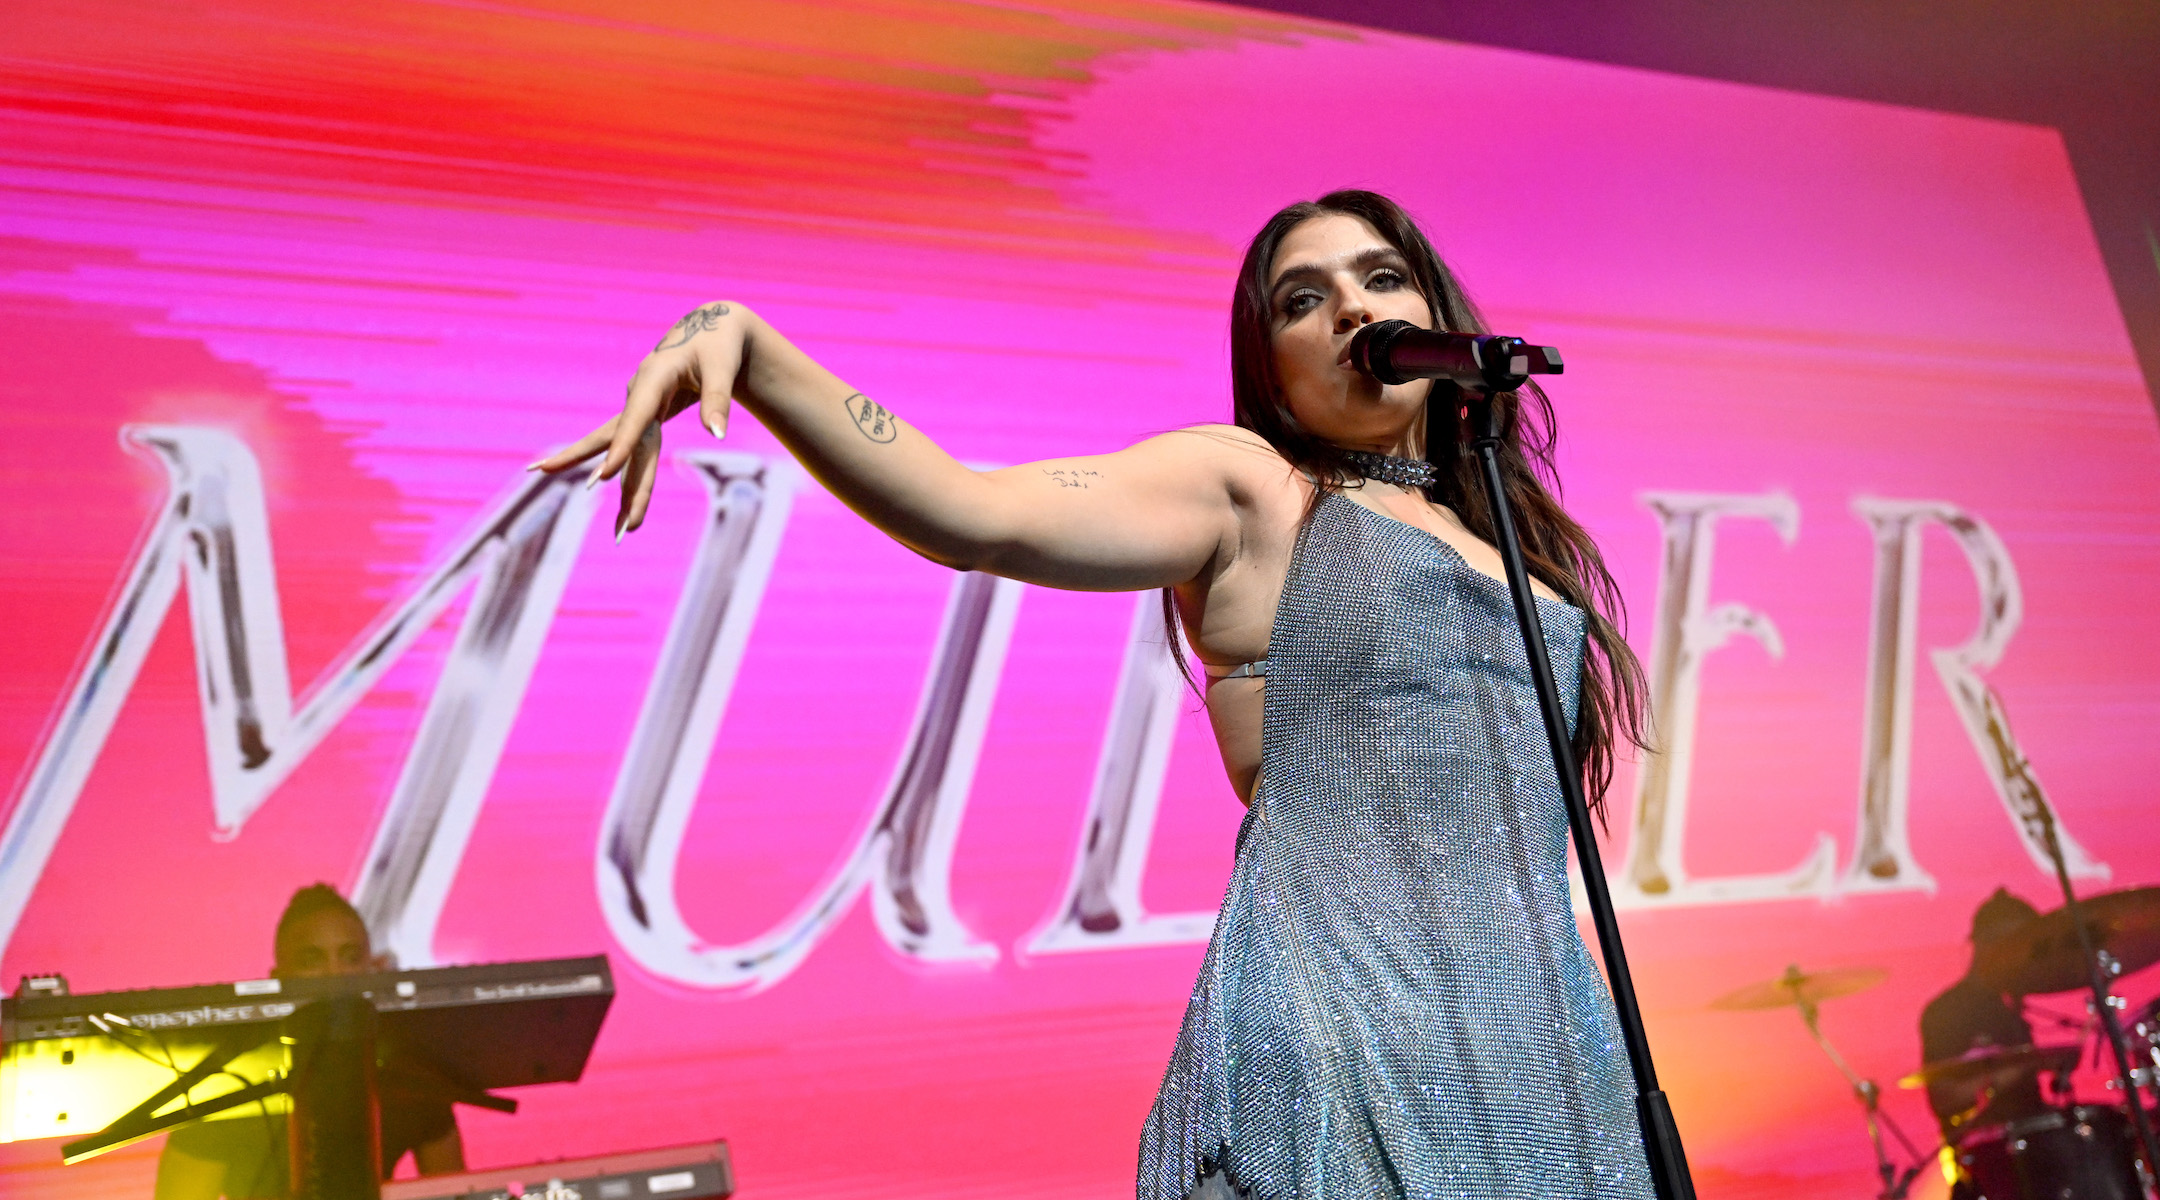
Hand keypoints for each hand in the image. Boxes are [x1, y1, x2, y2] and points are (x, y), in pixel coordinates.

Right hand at [530, 301, 742, 539]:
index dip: (619, 447)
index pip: (634, 418)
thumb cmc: (718, 346)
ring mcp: (641, 410)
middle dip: (599, 468)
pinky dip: (633, 480)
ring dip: (623, 491)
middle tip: (558, 483)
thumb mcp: (722, 368)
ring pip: (626, 453)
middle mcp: (639, 396)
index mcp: (652, 378)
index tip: (602, 476)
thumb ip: (717, 400)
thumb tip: (718, 435)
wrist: (711, 330)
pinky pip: (638, 454)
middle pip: (615, 437)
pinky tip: (626, 511)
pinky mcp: (649, 420)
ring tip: (621, 532)